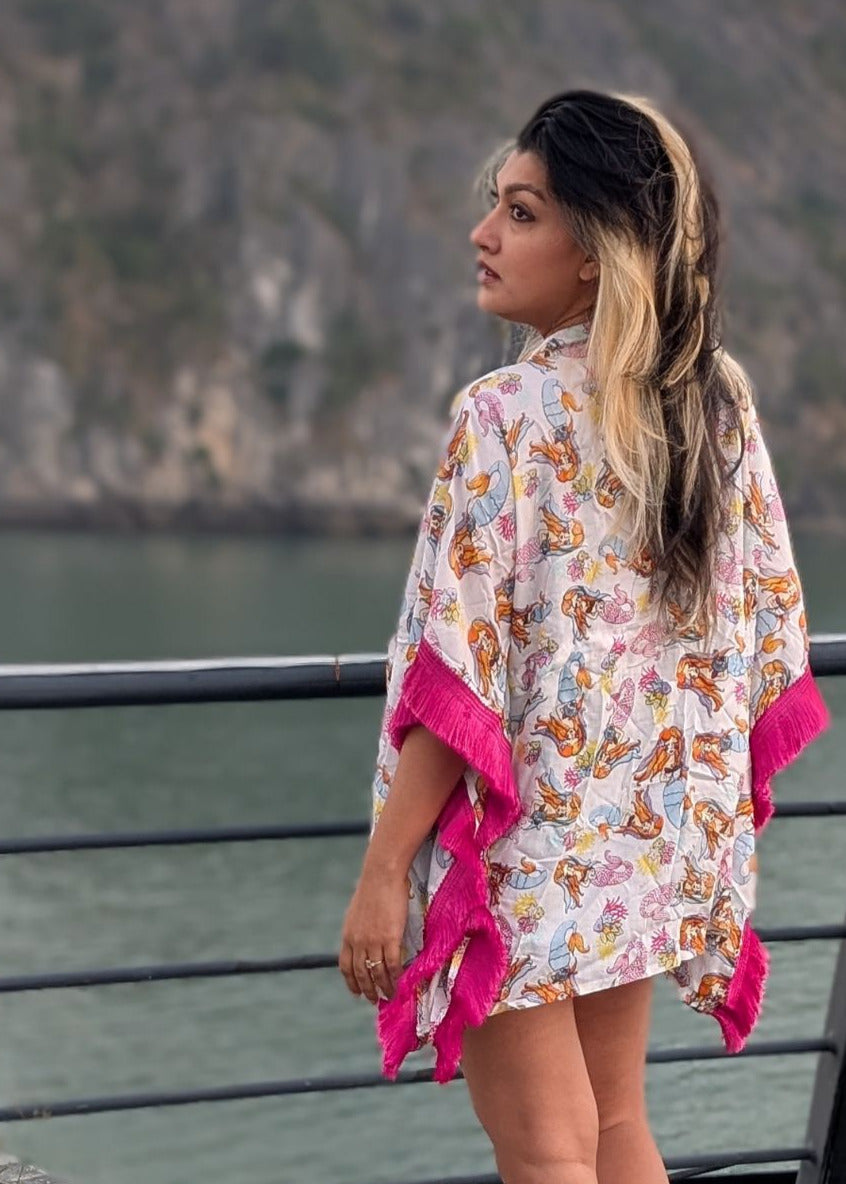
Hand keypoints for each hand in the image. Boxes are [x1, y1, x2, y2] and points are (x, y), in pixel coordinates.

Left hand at [338, 865, 408, 1004]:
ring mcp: (373, 941)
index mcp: (347, 936)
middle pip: (361, 974)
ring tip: (390, 995)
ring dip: (384, 988)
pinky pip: (392, 964)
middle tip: (375, 1000)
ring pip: (377, 973)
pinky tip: (400, 982)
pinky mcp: (390, 938)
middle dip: (368, 990)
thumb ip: (358, 930)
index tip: (356, 993)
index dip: (351, 983)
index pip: (346, 967)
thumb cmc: (372, 889)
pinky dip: (396, 976)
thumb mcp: (356, 913)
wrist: (382, 875)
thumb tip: (363, 941)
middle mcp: (357, 942)